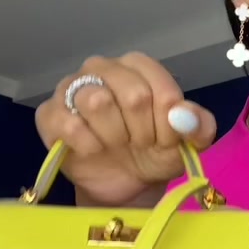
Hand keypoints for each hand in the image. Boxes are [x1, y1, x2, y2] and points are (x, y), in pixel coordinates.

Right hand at [35, 54, 215, 205]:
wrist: (122, 182)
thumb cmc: (154, 152)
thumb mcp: (186, 143)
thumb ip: (198, 125)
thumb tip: (186, 116)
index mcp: (138, 66)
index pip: (161, 88)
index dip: (167, 122)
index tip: (166, 140)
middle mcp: (103, 68)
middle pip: (133, 95)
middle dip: (143, 132)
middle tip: (140, 145)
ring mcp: (71, 87)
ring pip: (98, 102)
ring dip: (115, 136)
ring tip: (116, 146)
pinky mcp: (49, 114)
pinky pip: (69, 123)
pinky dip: (87, 144)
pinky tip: (93, 151)